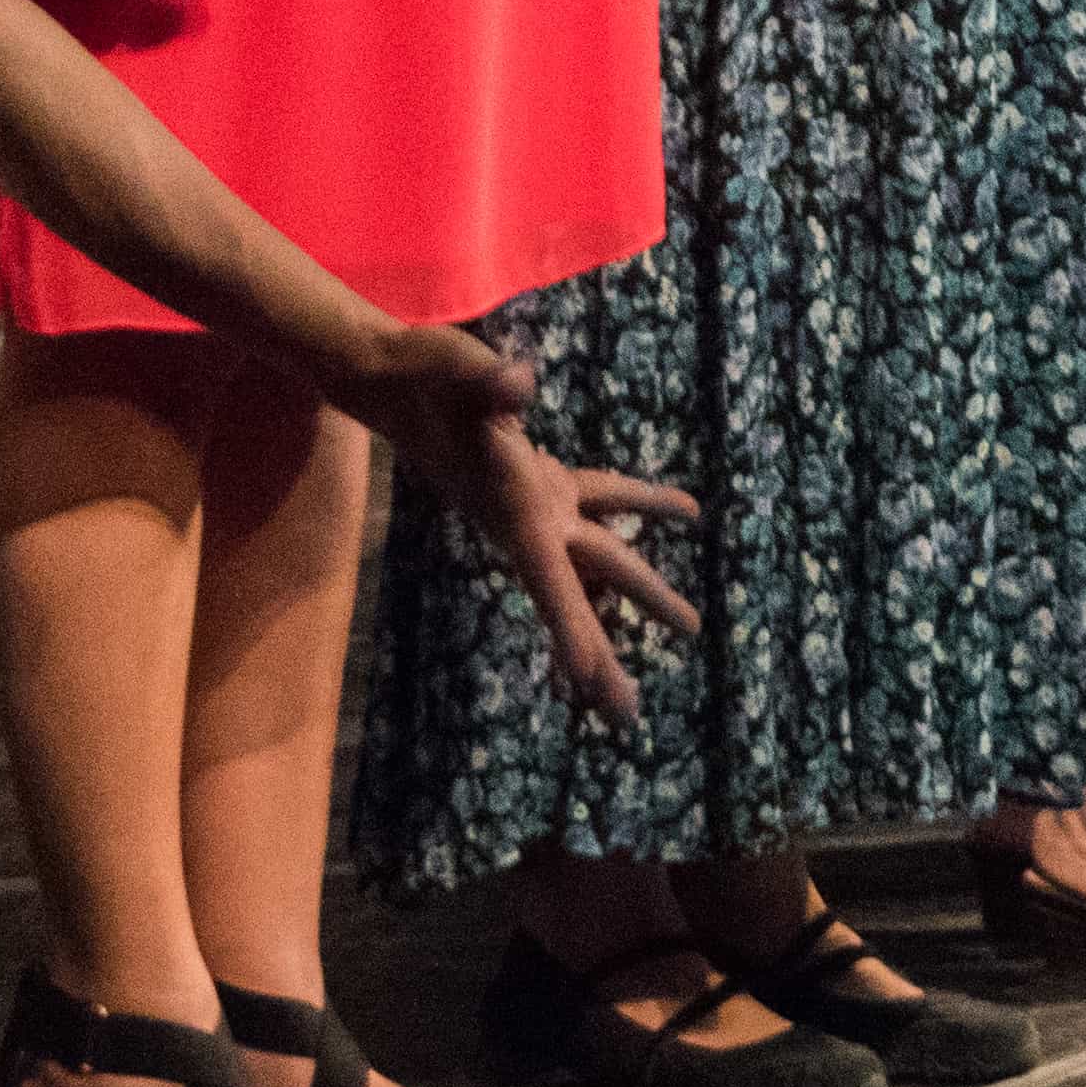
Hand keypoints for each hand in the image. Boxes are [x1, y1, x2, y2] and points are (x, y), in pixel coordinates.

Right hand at [338, 325, 700, 718]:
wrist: (394, 379)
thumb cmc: (422, 375)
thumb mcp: (454, 369)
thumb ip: (489, 381)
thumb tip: (520, 380)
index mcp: (512, 510)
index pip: (545, 580)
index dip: (569, 630)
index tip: (590, 682)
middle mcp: (528, 521)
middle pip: (580, 597)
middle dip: (603, 657)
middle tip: (630, 717)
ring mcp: (540, 504)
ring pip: (605, 555)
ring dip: (645, 591)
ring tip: (691, 629)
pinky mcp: (546, 478)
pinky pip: (604, 495)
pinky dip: (644, 501)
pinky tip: (687, 510)